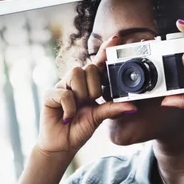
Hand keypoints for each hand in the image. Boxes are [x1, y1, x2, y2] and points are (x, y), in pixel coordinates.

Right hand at [36, 35, 136, 157]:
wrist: (62, 146)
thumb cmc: (79, 130)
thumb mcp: (99, 118)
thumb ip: (113, 109)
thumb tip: (133, 107)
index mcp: (88, 85)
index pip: (98, 64)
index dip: (105, 50)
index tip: (117, 38)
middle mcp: (75, 83)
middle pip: (88, 67)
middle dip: (93, 88)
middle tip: (89, 103)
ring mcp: (61, 87)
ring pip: (77, 74)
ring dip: (81, 94)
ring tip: (77, 108)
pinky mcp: (50, 95)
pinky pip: (65, 93)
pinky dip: (70, 107)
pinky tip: (68, 116)